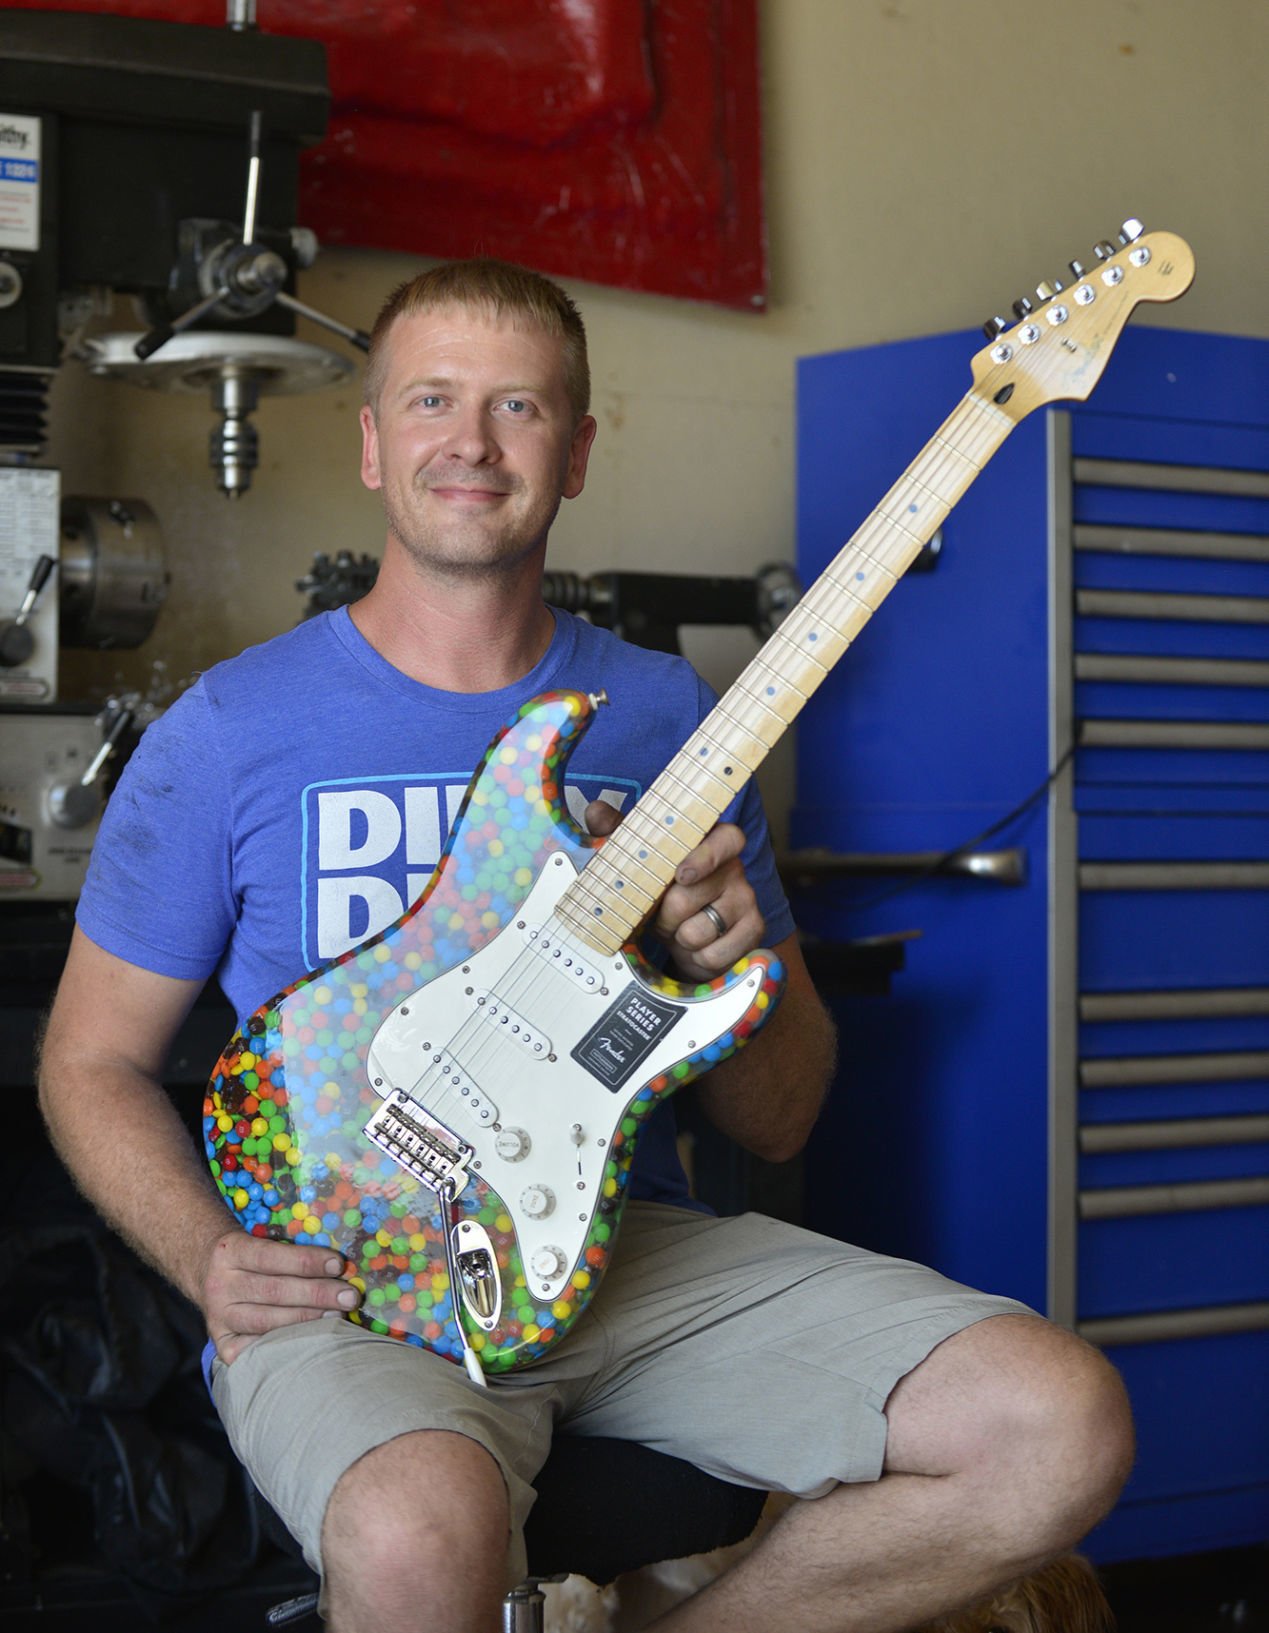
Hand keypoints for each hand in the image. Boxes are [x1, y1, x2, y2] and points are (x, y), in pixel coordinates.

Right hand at [201, 1227, 361, 1363]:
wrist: (207, 1271)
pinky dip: (281, 1346)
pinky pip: (253, 1349)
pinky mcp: (221, 1342)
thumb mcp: (261, 1240)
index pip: (272, 1256)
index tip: (338, 1265)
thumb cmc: (252, 1256)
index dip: (307, 1261)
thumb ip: (293, 1251)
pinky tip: (307, 1342)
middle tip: (349, 1297)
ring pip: (265, 1322)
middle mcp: (220, 1285)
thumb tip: (338, 1265)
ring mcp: (217, 1316)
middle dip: (316, 1294)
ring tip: (336, 1317)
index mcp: (231, 1251)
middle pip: (273, 1291)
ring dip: (305, 1320)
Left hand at [585, 800, 763, 981]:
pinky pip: (712, 954)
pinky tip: (696, 948)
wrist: (687, 939)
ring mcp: (747, 901)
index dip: (706, 855)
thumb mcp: (640, 863)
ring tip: (679, 929)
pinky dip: (695, 958)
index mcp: (712, 842)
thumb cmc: (664, 893)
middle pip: (691, 894)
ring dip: (678, 938)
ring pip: (698, 930)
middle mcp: (735, 869)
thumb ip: (618, 834)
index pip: (727, 839)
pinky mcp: (753, 933)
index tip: (681, 874)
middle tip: (663, 912)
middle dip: (664, 913)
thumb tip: (596, 811)